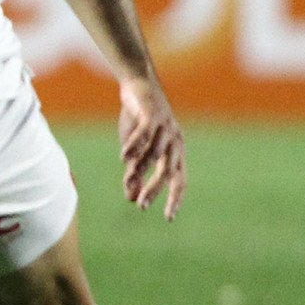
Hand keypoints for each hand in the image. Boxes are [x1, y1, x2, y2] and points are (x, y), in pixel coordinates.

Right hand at [117, 75, 185, 220]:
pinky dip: (134, 146)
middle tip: (143, 205)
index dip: (175, 199)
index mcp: (175, 153)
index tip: (168, 218)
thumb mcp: (136, 151)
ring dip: (141, 170)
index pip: (180, 181)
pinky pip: (145, 134)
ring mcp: (164, 128)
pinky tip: (124, 157)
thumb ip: (135, 174)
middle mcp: (174, 143)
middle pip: (169, 171)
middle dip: (156, 189)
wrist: (139, 86)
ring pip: (155, 154)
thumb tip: (132, 199)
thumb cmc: (139, 121)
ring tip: (128, 181)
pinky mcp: (152, 115)